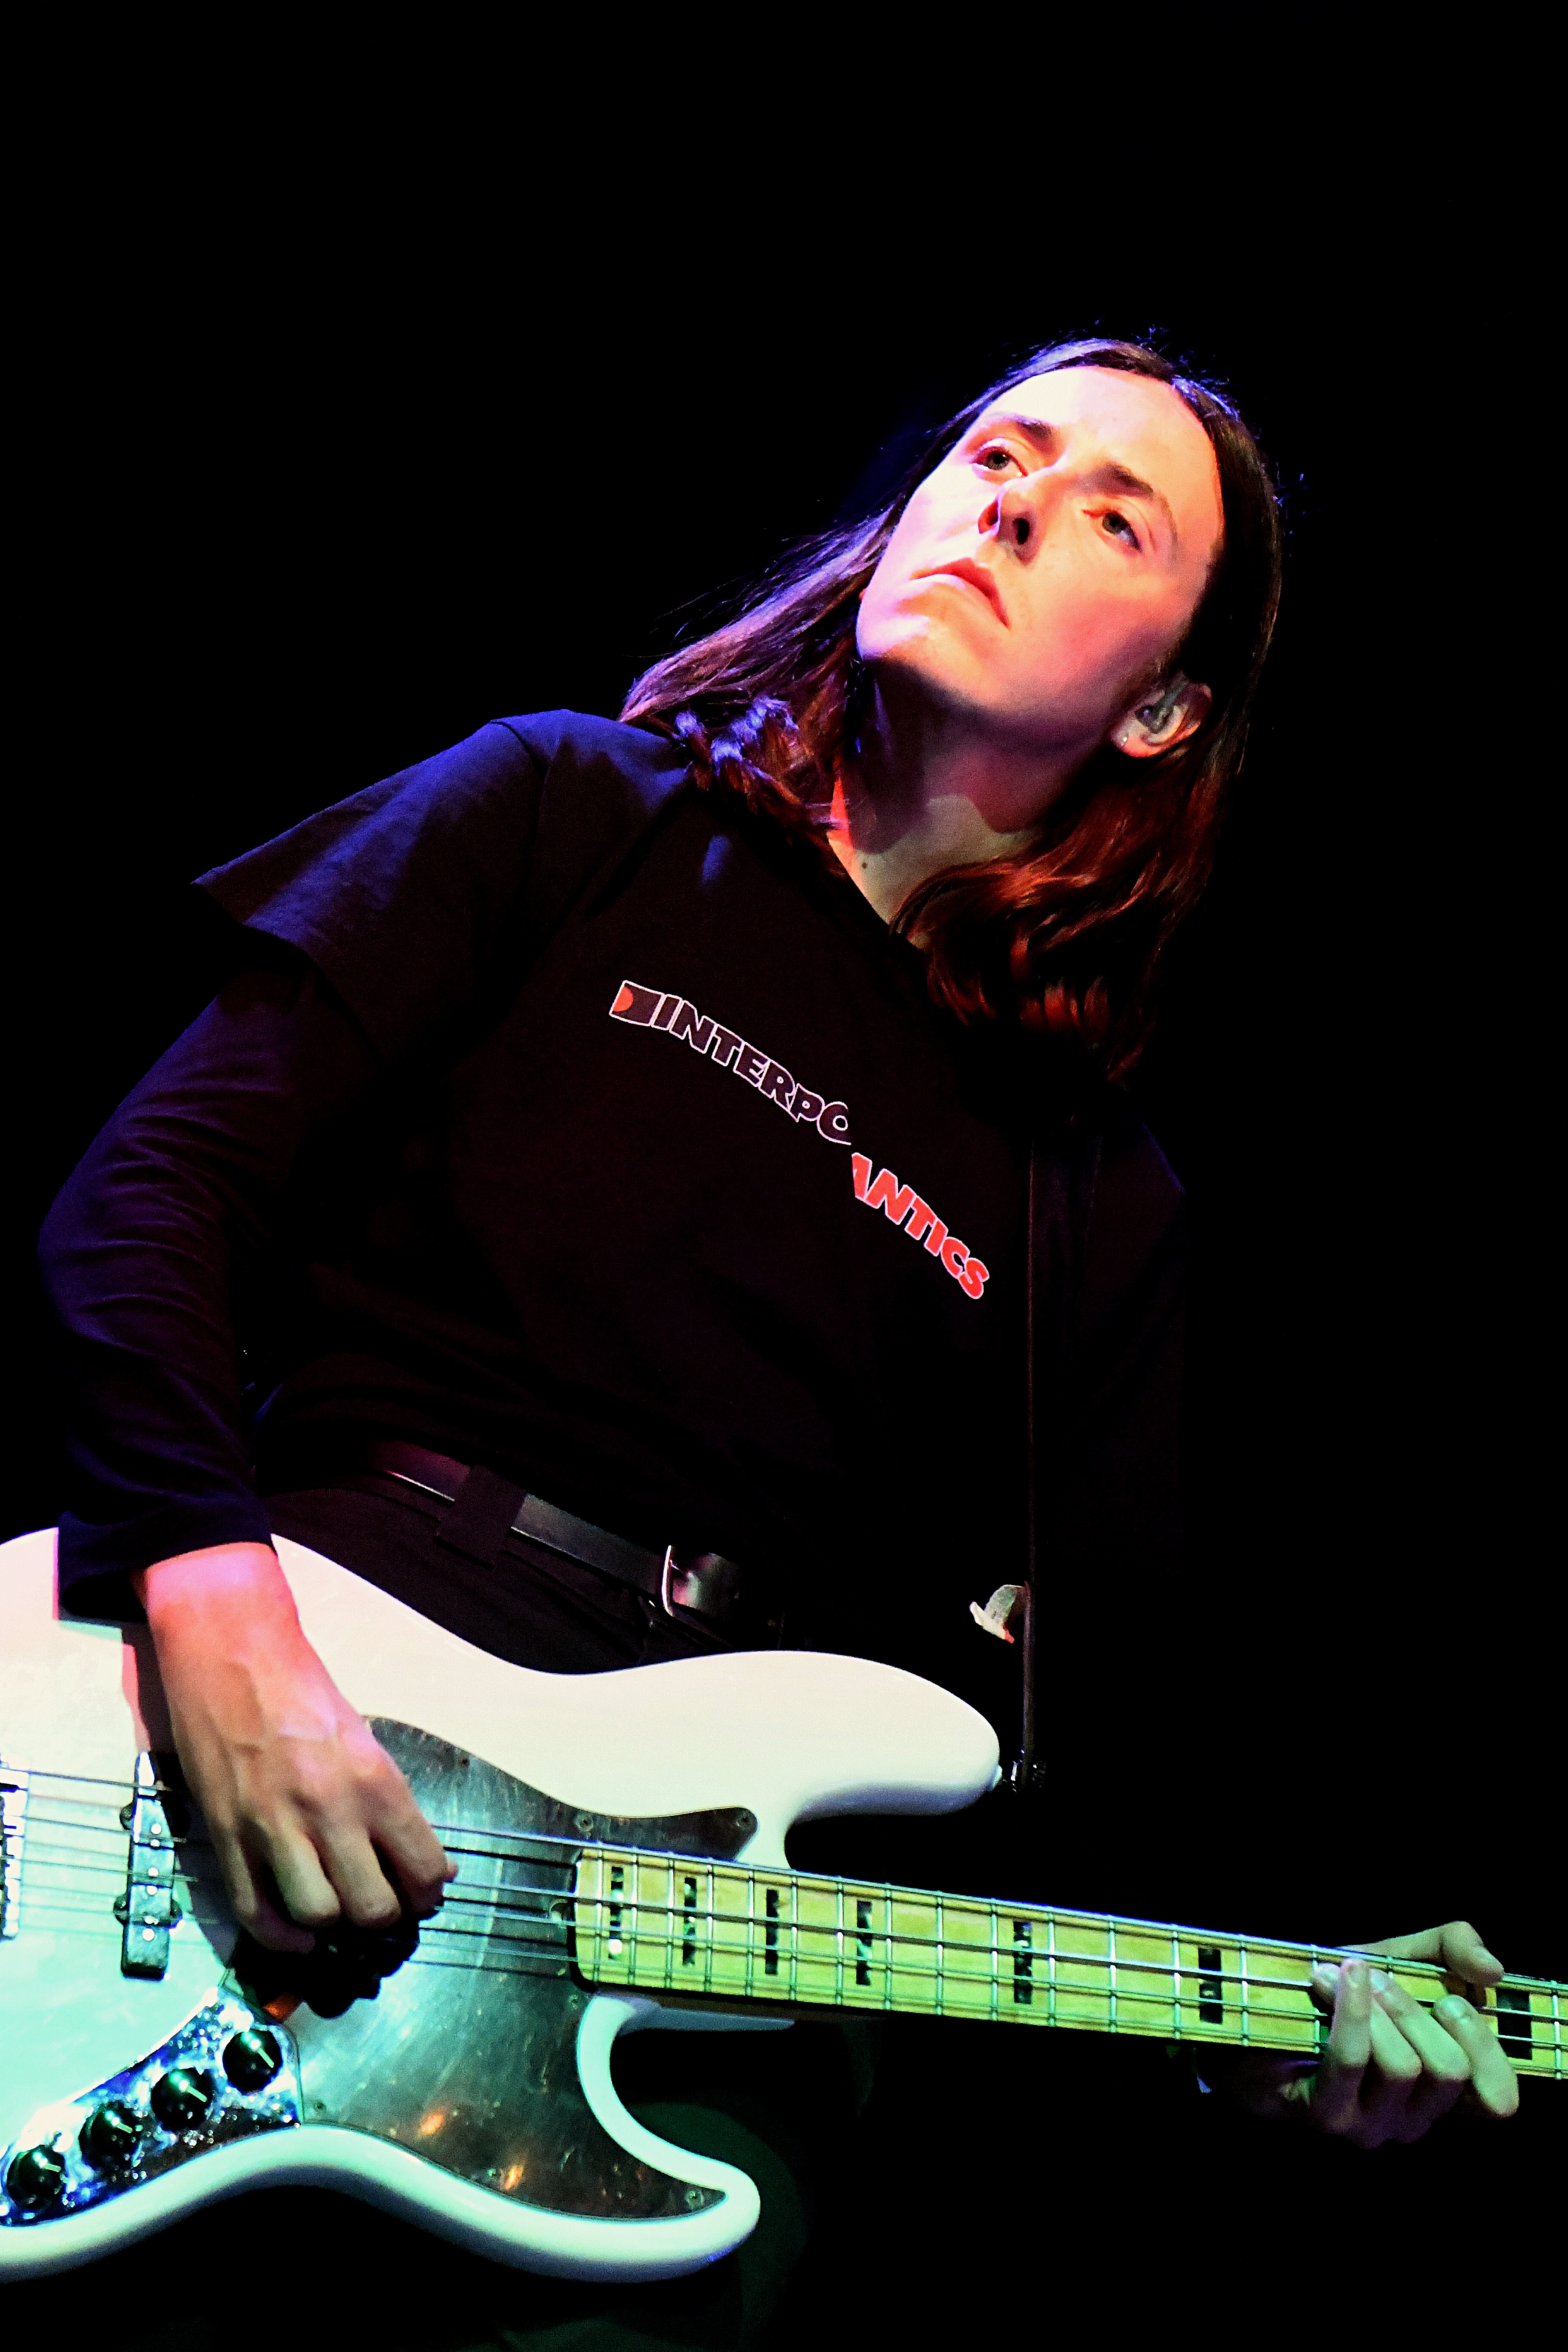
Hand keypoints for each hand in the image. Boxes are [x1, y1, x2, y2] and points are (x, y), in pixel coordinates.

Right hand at [135, 1542, 454, 1952]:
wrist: (230, 1656)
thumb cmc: (303, 1691)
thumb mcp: (364, 1738)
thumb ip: (391, 1802)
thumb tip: (427, 1863)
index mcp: (374, 1780)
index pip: (421, 1868)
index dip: (427, 1893)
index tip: (422, 1893)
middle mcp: (328, 1810)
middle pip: (372, 1908)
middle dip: (383, 1918)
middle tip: (380, 1905)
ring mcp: (273, 1828)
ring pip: (318, 1917)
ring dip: (333, 1927)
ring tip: (338, 1915)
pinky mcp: (226, 1838)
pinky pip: (256, 1913)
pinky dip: (281, 1937)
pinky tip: (297, 1934)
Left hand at [1203, 1921, 1519, 2144]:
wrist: (1264, 2012)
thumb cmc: (1345, 1992)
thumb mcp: (1406, 1959)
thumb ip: (1453, 1950)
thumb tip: (1492, 1969)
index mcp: (1443, 2093)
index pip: (1499, 2101)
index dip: (1488, 2047)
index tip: (1453, 1998)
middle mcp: (1415, 2120)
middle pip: (1449, 2071)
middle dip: (1417, 2009)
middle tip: (1382, 1978)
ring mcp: (1372, 2126)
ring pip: (1404, 2067)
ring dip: (1377, 2007)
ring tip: (1346, 1975)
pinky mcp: (1328, 2117)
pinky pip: (1352, 2060)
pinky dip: (1348, 2010)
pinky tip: (1329, 1978)